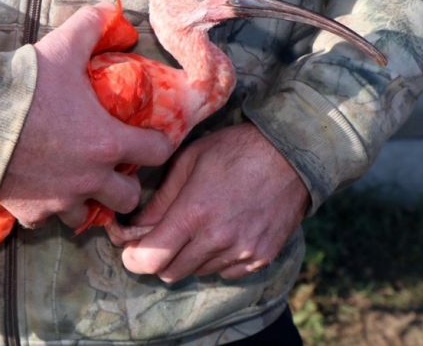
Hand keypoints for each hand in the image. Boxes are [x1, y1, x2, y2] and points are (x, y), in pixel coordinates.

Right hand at [0, 5, 173, 228]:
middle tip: (113, 168)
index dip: (158, 144)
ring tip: (77, 184)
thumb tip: (111, 12)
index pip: (157, 153)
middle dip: (125, 185)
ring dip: (87, 201)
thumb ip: (92, 26)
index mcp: (108, 143)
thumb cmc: (24, 86)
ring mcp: (60, 200)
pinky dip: (46, 208)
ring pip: (88, 217)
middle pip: (129, 198)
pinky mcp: (31, 213)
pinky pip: (46, 219)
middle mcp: (91, 179)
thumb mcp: (62, 47)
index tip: (150, 139)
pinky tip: (39, 190)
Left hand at [115, 123, 308, 282]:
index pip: (150, 259)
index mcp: (194, 213)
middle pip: (170, 273)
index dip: (133, 258)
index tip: (130, 249)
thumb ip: (160, 199)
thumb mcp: (188, 161)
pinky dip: (216, 260)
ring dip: (188, 258)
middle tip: (161, 237)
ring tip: (196, 229)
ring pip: (197, 273)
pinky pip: (226, 273)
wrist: (291, 155)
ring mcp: (242, 252)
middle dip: (158, 258)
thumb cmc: (235, 150)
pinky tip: (222, 234)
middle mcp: (217, 240)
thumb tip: (135, 226)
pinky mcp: (261, 257)